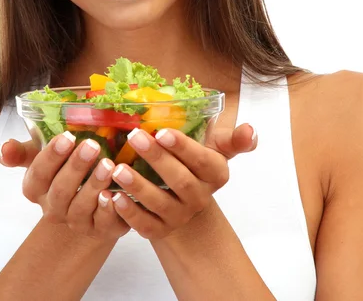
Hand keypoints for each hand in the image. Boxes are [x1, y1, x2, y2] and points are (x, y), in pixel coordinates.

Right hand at [0, 132, 130, 240]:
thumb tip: (4, 149)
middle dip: (76, 167)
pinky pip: (102, 223)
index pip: (38, 175)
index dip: (52, 156)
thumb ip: (21, 151)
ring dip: (94, 185)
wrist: (90, 196)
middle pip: (60, 191)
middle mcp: (53, 209)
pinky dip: (108, 209)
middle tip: (92, 145)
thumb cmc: (64, 168)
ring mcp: (76, 222)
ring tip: (108, 165)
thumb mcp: (42, 154)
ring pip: (80, 208)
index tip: (68, 136)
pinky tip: (115, 194)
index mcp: (36, 189)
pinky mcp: (101, 230)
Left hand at [107, 123, 256, 238]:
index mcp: (215, 174)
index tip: (162, 131)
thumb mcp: (214, 149)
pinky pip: (143, 224)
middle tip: (134, 136)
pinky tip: (111, 196)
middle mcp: (200, 197)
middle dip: (156, 158)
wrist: (186, 205)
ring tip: (117, 168)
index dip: (183, 147)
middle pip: (179, 180)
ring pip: (159, 203)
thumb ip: (232, 139)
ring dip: (137, 185)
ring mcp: (179, 216)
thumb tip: (250, 130)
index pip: (202, 160)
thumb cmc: (194, 165)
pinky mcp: (159, 231)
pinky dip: (127, 212)